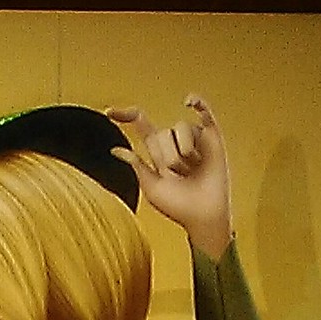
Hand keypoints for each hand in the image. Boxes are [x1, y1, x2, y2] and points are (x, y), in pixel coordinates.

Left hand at [108, 96, 231, 259]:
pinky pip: (203, 111)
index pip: (140, 127)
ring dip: (184, 153)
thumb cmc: (178, 207)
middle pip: (161, 133)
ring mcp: (193, 136)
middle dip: (168, 158)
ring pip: (180, 128)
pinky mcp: (212, 135)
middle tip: (178, 176)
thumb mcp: (152, 188)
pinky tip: (188, 102)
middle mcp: (174, 140)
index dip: (125, 117)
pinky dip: (197, 102)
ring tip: (193, 170)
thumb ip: (137, 165)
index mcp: (157, 151)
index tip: (108, 112)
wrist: (203, 216)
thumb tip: (114, 149)